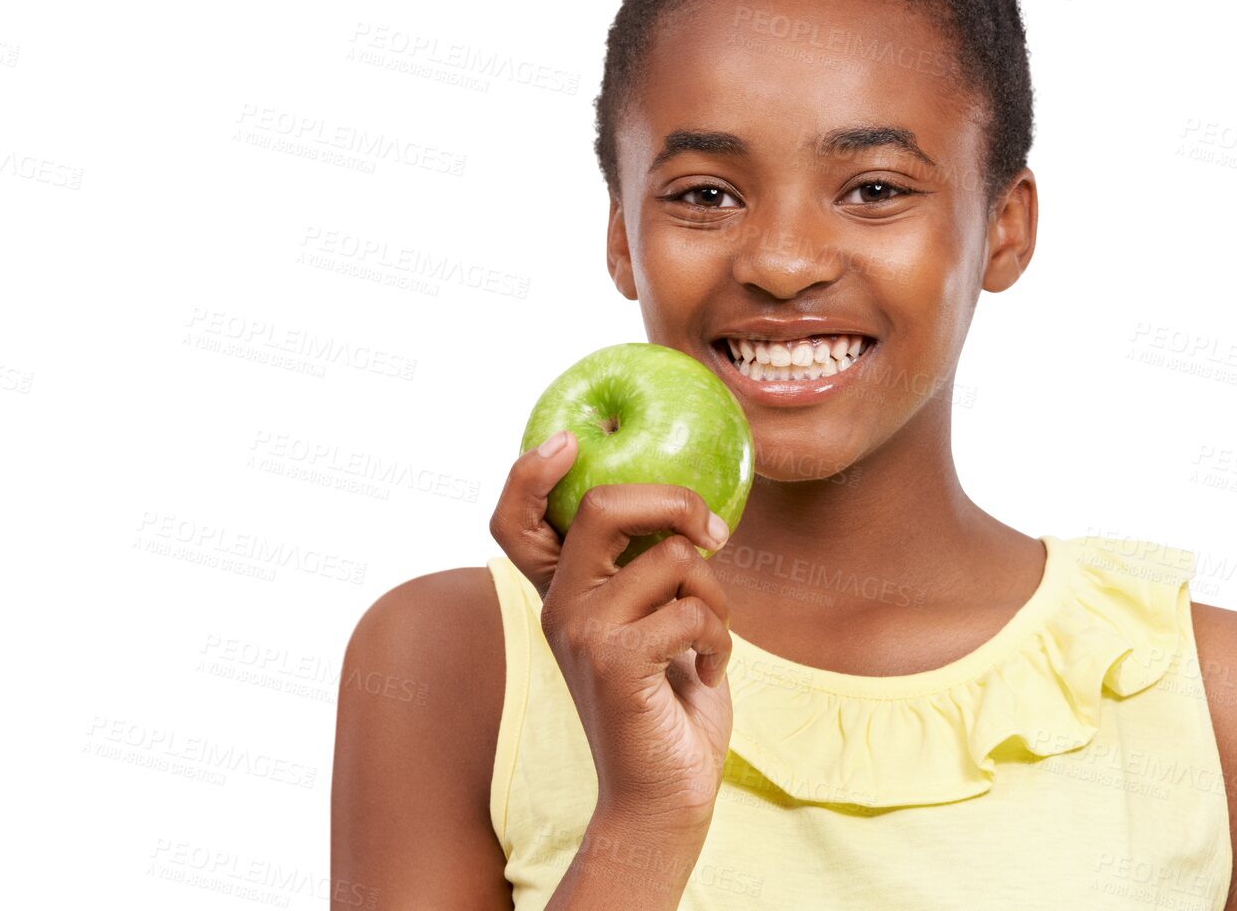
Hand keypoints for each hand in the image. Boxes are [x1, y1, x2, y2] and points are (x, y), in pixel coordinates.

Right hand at [490, 431, 734, 828]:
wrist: (664, 796)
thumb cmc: (669, 704)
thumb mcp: (654, 622)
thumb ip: (650, 571)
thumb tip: (688, 508)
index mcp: (564, 591)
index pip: (515, 517)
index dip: (531, 470)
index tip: (572, 440)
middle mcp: (560, 605)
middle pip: (604, 505)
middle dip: (676, 501)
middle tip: (714, 535)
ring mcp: (582, 632)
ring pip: (671, 557)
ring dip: (716, 595)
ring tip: (712, 637)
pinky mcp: (613, 662)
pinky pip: (689, 610)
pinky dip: (721, 639)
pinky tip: (711, 672)